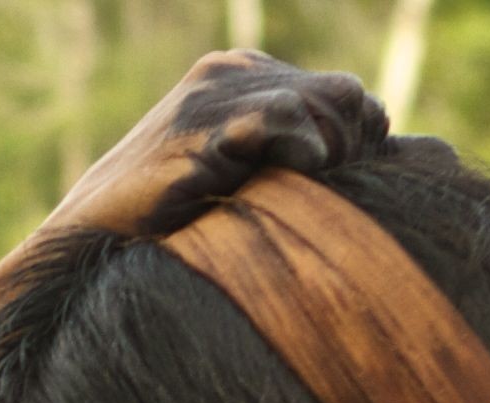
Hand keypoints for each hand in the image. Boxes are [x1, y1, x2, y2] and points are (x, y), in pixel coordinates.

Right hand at [35, 53, 391, 242]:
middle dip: (351, 147)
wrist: (90, 241)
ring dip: (330, 154)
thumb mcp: (248, 180)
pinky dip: (301, 151)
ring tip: (311, 194)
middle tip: (332, 198)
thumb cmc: (174, 227)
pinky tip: (291, 179)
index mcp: (243, 78)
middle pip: (342, 94)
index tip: (343, 190)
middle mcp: (230, 73)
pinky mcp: (199, 126)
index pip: (344, 95)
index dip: (359, 143)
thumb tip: (399, 159)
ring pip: (322, 101)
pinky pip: (281, 117)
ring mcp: (212, 95)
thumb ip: (300, 157)